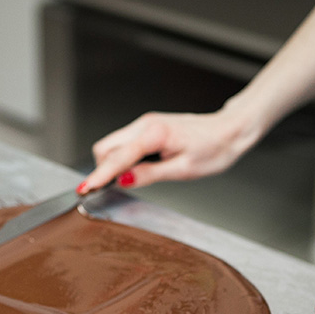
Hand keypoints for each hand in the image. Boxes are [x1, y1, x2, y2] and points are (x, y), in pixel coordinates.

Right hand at [77, 110, 246, 193]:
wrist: (229, 131)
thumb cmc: (213, 149)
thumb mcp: (183, 170)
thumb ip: (150, 174)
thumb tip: (123, 181)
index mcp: (155, 133)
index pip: (117, 157)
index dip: (99, 175)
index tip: (85, 189)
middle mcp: (145, 124)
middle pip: (106, 147)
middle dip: (103, 169)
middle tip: (111, 189)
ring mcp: (145, 124)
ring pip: (112, 145)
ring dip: (113, 164)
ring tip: (131, 180)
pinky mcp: (147, 128)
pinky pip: (124, 144)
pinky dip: (122, 159)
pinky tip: (136, 170)